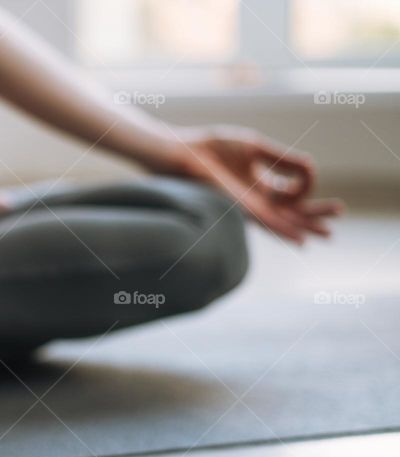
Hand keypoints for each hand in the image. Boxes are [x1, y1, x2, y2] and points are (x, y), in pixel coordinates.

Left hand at [162, 126, 343, 244]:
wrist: (186, 153)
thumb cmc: (215, 148)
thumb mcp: (256, 149)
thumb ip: (283, 158)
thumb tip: (310, 166)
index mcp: (262, 185)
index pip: (295, 191)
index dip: (307, 182)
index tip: (308, 168)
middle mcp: (257, 200)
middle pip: (294, 212)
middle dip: (316, 213)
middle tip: (339, 213)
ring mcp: (249, 207)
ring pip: (284, 221)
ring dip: (306, 226)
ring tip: (328, 234)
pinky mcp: (239, 210)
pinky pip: (267, 223)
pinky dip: (285, 231)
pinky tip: (300, 240)